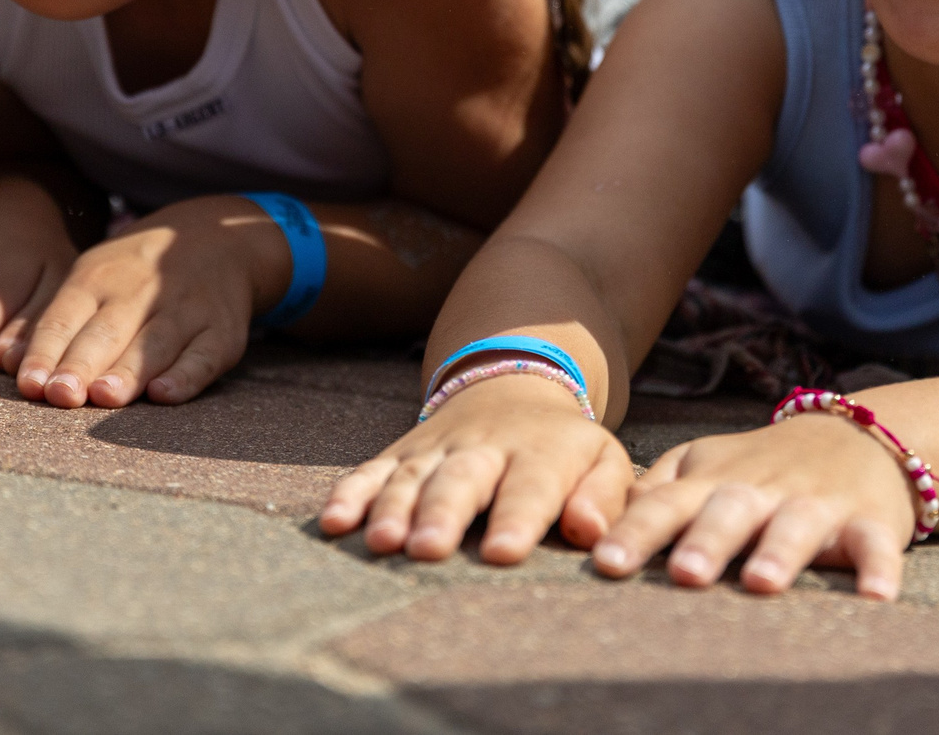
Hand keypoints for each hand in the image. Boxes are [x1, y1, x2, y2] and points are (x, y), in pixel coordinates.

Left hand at [9, 195, 290, 407]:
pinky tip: (165, 394)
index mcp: (98, 278)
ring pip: (154, 344)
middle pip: (107, 332)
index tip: (31, 385)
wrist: (217, 238)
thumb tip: (6, 360)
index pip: (66, 317)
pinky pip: (204, 356)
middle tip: (61, 395)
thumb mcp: (91, 279)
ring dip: (129, 371)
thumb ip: (52, 322)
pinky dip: (186, 375)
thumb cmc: (133, 275)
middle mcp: (140, 291)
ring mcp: (185, 310)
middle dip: (82, 364)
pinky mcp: (221, 332)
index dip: (47, 351)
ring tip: (105, 397)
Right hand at [320, 373, 632, 561]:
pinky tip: (333, 523)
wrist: (514, 385)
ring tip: (380, 542)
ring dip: (392, 508)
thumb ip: (604, 496)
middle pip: (460, 480)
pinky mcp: (402, 452)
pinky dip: (350, 493)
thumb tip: (592, 532)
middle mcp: (483, 447)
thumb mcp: (602, 460)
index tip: (503, 553)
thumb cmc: (563, 448)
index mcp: (540, 453)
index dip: (516, 519)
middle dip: (442, 514)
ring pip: (411, 475)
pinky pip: (371, 469)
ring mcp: (437, 447)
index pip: (529, 488)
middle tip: (428, 550)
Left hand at [589, 413, 916, 599]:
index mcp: (713, 482)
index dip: (637, 532)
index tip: (607, 563)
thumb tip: (593, 526)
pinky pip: (875, 545)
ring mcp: (816, 502)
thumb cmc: (759, 468)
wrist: (855, 437)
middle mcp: (761, 490)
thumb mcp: (703, 466)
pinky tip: (876, 597)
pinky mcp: (868, 521)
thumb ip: (654, 494)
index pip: (667, 505)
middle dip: (707, 541)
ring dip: (780, 552)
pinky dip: (879, 568)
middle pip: (729, 511)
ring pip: (797, 525)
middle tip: (685, 575)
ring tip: (761, 583)